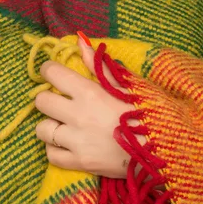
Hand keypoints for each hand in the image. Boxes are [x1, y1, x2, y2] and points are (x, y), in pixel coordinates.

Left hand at [34, 38, 145, 178]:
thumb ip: (96, 64)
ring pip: (41, 129)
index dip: (48, 70)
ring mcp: (77, 140)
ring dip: (49, 126)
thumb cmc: (145, 112)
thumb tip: (79, 40)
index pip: (52, 73)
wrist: (161, 150)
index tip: (52, 73)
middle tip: (58, 101)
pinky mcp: (79, 163)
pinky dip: (55, 150)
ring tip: (62, 125)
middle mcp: (78, 114)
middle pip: (41, 101)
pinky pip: (51, 155)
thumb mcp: (123, 84)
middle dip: (46, 98)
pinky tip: (67, 144)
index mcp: (89, 91)